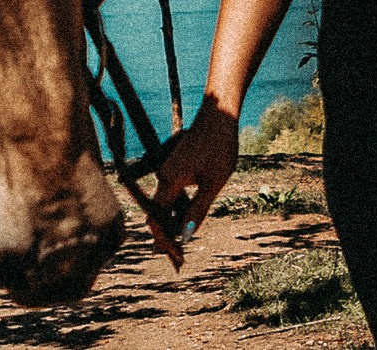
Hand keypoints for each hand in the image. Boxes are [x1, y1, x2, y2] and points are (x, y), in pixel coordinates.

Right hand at [151, 99, 241, 247]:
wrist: (219, 115)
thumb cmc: (219, 147)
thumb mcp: (214, 182)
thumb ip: (198, 209)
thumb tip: (186, 235)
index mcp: (170, 180)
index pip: (157, 219)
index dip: (164, 240)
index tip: (176, 257)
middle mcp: (163, 176)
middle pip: (157, 214)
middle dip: (166, 237)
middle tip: (178, 261)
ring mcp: (168, 171)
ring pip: (164, 205)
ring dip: (171, 225)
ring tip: (180, 248)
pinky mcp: (175, 167)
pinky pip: (170, 194)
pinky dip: (176, 210)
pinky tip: (185, 223)